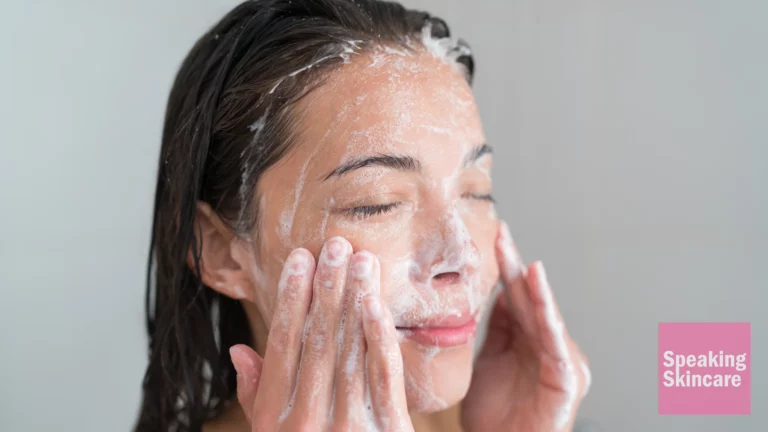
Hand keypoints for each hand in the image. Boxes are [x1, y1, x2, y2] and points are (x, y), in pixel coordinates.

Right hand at [229, 238, 413, 430]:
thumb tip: (239, 350)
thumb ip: (256, 396)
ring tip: (361, 260)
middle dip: (326, 287)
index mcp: (275, 417)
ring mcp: (347, 426)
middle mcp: (306, 420)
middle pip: (316, 340)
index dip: (291, 298)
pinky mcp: (387, 431)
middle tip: (336, 246)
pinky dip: (378, 336)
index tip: (301, 259)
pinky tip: (374, 302)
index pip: (282, 344)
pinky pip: (383, 377)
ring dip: (355, 299)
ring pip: (349, 350)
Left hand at [461, 221, 590, 431]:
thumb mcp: (487, 363)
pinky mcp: (566, 379)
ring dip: (536, 289)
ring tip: (527, 263)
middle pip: (530, 299)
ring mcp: (559, 361)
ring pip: (546, 317)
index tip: (495, 235)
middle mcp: (547, 345)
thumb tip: (497, 292)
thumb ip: (496, 330)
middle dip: (516, 266)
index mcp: (528, 340)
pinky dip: (549, 318)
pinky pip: (555, 344)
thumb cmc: (496, 418)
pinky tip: (542, 298)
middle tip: (501, 233)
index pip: (516, 295)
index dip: (506, 266)